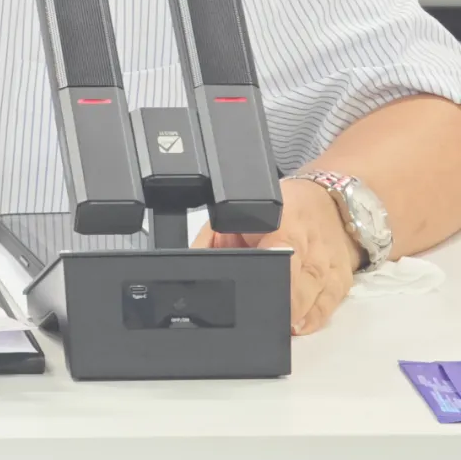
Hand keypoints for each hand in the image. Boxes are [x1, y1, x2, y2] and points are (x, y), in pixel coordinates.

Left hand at [191, 177, 361, 334]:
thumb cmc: (283, 209)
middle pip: (301, 277)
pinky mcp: (341, 280)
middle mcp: (310, 244)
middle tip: (266, 318)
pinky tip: (300, 327)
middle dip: (284, 301)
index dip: (275, 268)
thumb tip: (190, 262)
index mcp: (284, 222)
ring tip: (281, 328)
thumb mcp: (241, 213)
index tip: (260, 283)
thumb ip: (214, 237)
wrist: (327, 203)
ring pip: (317, 294)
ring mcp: (329, 263)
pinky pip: (329, 305)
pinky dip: (315, 319)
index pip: (283, 247)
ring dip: (298, 315)